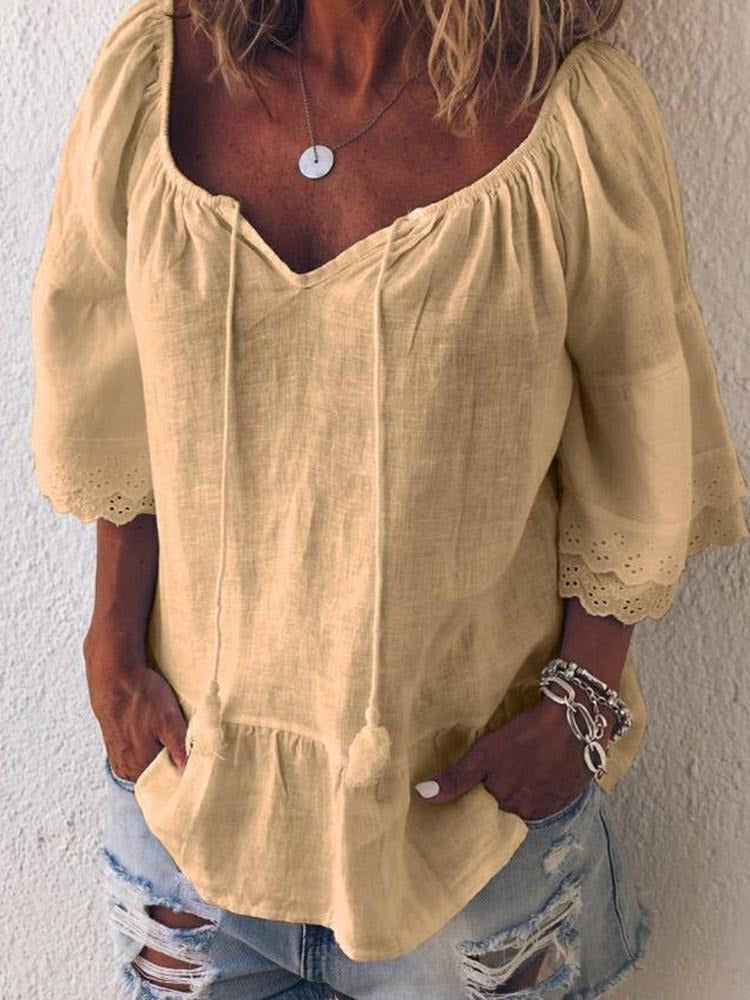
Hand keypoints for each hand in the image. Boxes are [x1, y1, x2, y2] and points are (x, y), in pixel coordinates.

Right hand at [83, 630, 187, 782]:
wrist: (113, 673)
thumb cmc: (141, 695)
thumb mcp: (168, 720)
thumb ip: (179, 748)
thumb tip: (189, 772)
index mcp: (139, 766)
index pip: (165, 784)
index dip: (180, 776)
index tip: (193, 768)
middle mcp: (125, 766)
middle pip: (154, 775)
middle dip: (170, 766)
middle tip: (184, 750)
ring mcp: (117, 755)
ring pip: (144, 763)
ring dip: (157, 755)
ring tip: (167, 738)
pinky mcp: (113, 742)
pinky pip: (134, 752)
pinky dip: (146, 746)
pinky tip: (152, 732)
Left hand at [414, 699, 606, 820]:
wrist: (574, 722)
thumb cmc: (524, 736)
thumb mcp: (485, 755)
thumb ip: (456, 779)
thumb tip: (422, 794)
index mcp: (509, 805)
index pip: (491, 805)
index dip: (487, 790)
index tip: (487, 777)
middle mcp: (532, 811)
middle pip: (512, 804)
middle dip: (508, 788)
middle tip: (508, 765)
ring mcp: (555, 803)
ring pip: (533, 799)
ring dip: (529, 787)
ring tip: (526, 764)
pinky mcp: (573, 793)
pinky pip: (554, 795)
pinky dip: (548, 784)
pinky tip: (544, 766)